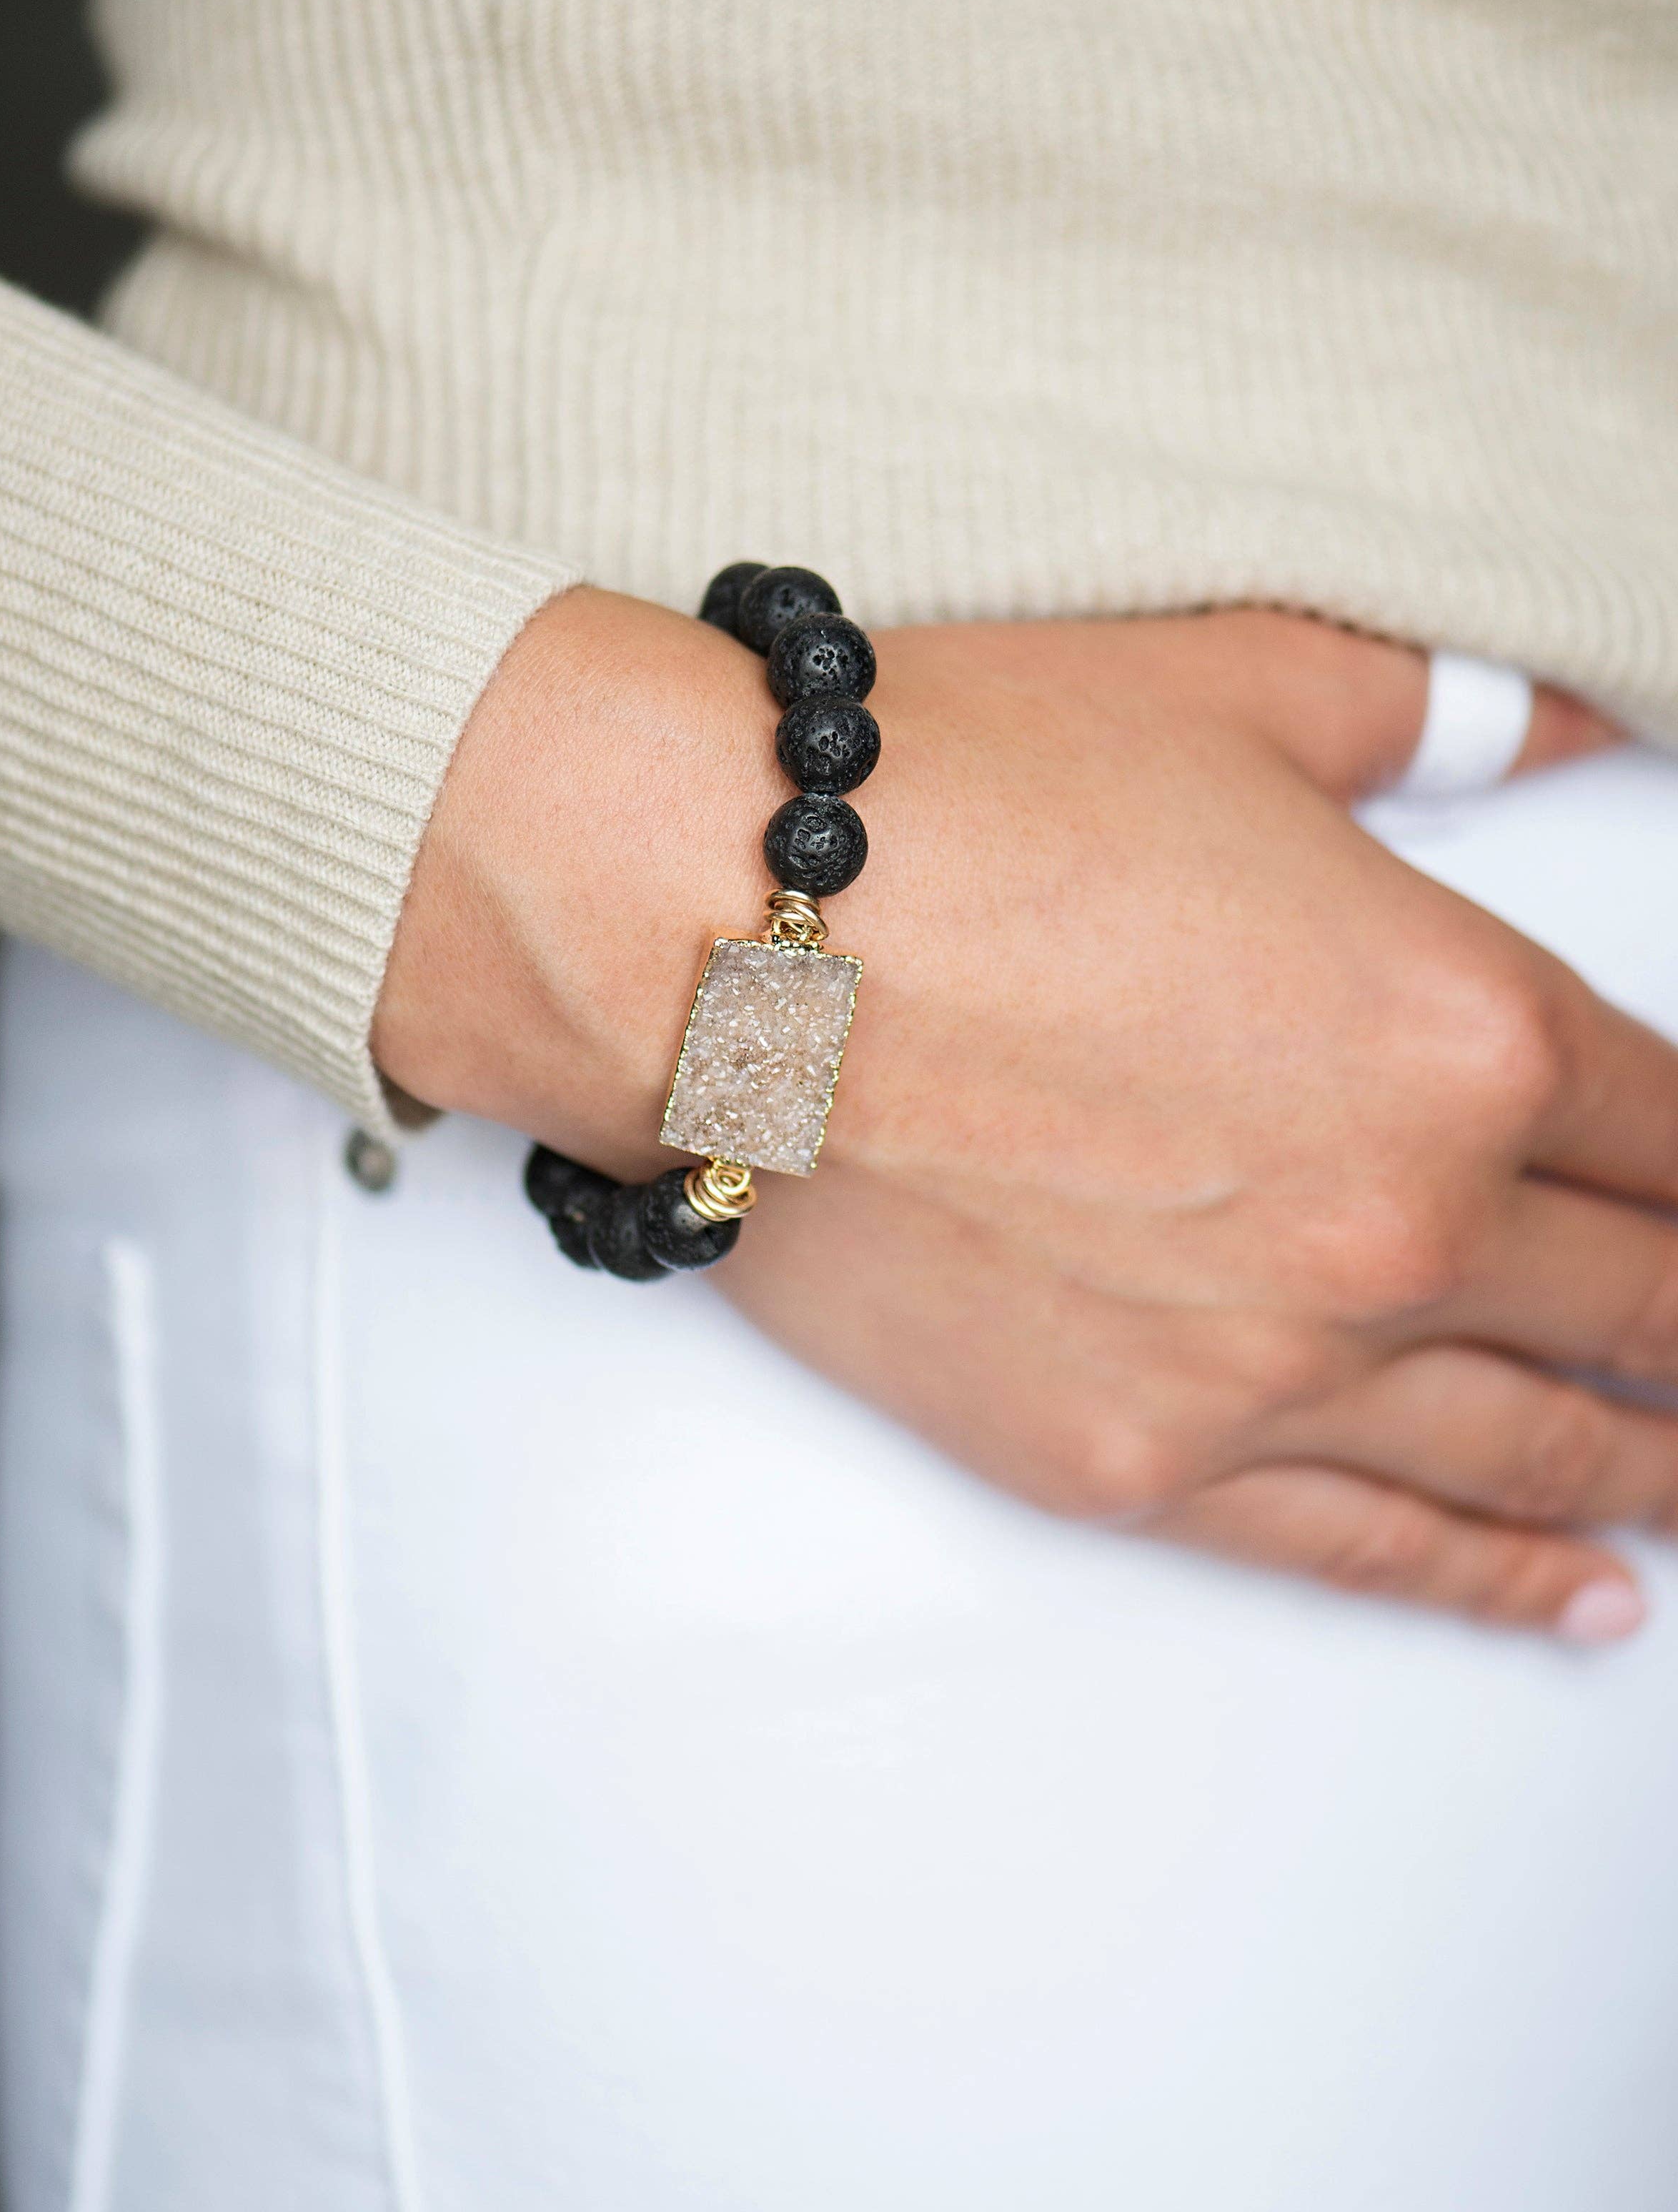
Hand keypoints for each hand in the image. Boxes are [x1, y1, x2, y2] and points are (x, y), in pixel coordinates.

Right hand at [378, 591, 1672, 1636]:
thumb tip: (1563, 705)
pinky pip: (1371, 1550)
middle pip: (1642, 1304)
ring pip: (1534, 1448)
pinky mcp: (1137, 1460)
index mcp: (1463, 1025)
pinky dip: (1496, 1582)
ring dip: (1648, 1467)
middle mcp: (1403, 1219)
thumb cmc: (963, 799)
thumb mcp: (1241, 691)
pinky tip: (1585, 1601)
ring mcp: (1272, 1365)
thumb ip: (1441, 708)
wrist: (708, 936)